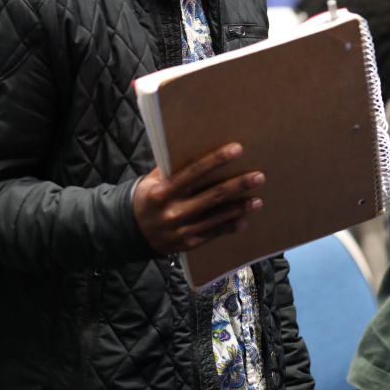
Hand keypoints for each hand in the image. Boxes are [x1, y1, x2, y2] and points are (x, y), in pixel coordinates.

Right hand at [133, 143, 264, 253]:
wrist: (131, 233)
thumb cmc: (146, 199)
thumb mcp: (150, 181)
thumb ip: (170, 167)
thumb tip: (193, 146)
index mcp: (163, 191)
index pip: (194, 172)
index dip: (216, 160)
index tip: (237, 149)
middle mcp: (174, 211)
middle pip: (212, 196)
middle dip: (238, 185)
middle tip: (258, 177)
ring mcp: (182, 230)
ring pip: (217, 217)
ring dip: (239, 208)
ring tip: (257, 200)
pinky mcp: (188, 243)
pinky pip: (213, 234)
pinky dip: (230, 226)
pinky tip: (244, 220)